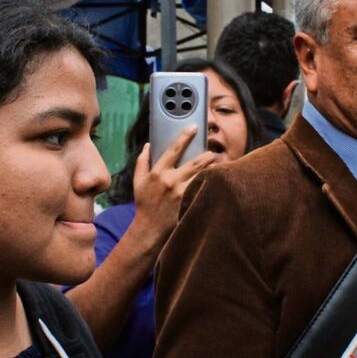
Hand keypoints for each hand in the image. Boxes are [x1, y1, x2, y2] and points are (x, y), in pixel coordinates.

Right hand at [131, 127, 214, 247]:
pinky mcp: (189, 204)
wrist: (149, 230)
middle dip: (207, 155)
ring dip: (212, 168)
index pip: (174, 149)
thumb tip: (147, 145)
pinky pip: (204, 189)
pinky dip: (211, 184)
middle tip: (212, 152)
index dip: (185, 136)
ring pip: (203, 175)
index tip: (193, 127)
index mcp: (158, 172)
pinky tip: (218, 181)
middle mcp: (171, 181)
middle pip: (195, 162)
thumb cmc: (144, 205)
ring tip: (218, 165)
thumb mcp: (138, 182)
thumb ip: (142, 162)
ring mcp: (181, 193)